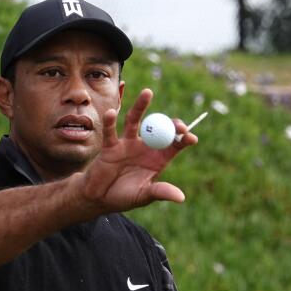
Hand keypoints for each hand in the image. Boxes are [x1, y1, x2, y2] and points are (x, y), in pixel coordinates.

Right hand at [79, 88, 197, 212]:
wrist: (99, 198)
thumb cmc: (124, 196)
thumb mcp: (144, 196)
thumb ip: (160, 192)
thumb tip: (181, 198)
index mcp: (157, 159)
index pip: (174, 145)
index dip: (184, 139)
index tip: (191, 137)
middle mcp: (145, 147)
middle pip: (159, 129)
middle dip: (169, 124)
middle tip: (178, 124)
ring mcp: (127, 144)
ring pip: (135, 121)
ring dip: (141, 106)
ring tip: (148, 92)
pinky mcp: (111, 145)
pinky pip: (111, 131)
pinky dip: (110, 122)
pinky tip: (111, 113)